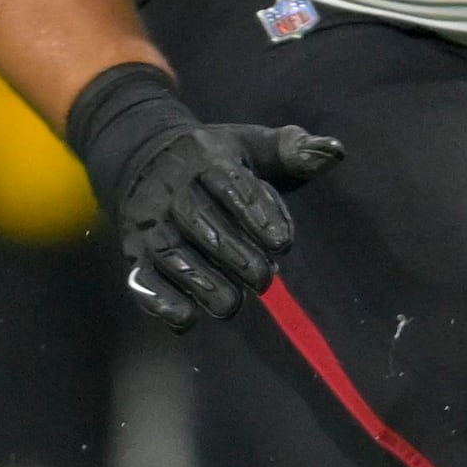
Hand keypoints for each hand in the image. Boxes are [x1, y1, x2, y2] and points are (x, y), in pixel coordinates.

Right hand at [115, 117, 335, 327]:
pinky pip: (140, 276)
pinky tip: (185, 319)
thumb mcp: (254, 147)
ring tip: (230, 306)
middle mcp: (170, 187)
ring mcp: (149, 220)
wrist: (146, 158)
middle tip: (265, 280)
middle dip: (233, 253)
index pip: (230, 183)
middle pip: (199, 219)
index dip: (257, 213)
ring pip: (169, 251)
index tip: (283, 243)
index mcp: (204, 156)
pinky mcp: (133, 250)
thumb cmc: (218, 161)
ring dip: (200, 282)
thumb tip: (333, 152)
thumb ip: (295, 152)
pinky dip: (158, 300)